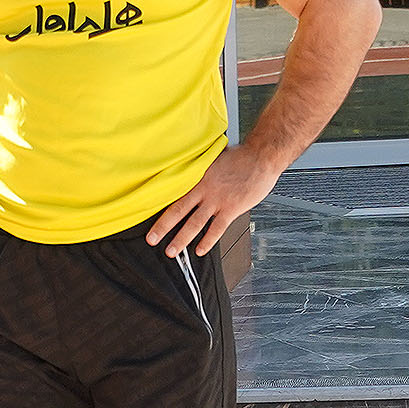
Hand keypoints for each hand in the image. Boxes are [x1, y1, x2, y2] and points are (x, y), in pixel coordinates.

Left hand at [146, 144, 279, 258]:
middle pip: (178, 211)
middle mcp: (205, 190)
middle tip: (152, 239)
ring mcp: (217, 201)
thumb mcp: (214, 158)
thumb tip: (191, 171)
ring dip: (181, 239)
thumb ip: (202, 169)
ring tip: (171, 251)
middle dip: (163, 227)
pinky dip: (207, 241)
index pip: (174, 194)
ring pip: (194, 223)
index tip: (147, 214)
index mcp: (198, 176)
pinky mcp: (231, 209)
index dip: (160, 205)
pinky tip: (199, 250)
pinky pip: (216, 229)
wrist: (261, 157)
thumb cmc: (241, 156)